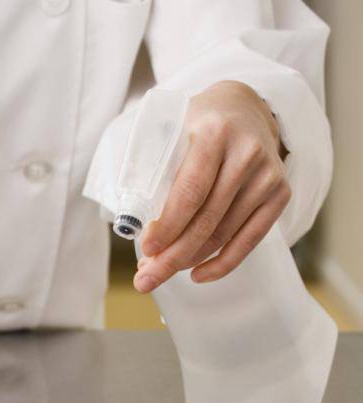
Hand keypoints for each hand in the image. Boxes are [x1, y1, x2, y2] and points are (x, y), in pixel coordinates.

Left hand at [133, 80, 290, 292]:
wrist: (244, 108)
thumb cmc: (195, 126)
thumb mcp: (171, 131)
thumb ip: (155, 168)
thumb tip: (135, 226)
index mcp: (214, 133)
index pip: (190, 191)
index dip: (168, 226)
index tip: (146, 251)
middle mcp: (246, 152)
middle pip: (206, 218)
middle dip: (172, 255)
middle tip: (144, 280)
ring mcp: (268, 174)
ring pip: (224, 232)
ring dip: (189, 260)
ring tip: (159, 273)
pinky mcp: (280, 192)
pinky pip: (251, 238)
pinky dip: (224, 262)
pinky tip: (198, 275)